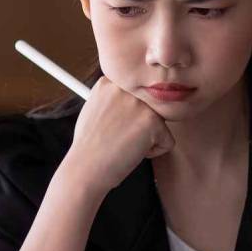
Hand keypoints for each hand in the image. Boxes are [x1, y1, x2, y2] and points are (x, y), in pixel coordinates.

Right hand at [58, 78, 174, 194]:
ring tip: (123, 144)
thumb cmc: (88, 147)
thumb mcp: (94, 110)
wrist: (84, 169)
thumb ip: (114, 100)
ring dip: (147, 138)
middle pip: (150, 108)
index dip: (128, 116)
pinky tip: (131, 152)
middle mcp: (125, 87)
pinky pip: (167, 141)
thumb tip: (132, 97)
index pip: (136, 96)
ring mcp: (140, 103)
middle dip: (138, 126)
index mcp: (109, 81)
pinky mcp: (152, 121)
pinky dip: (154, 152)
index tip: (114, 128)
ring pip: (160, 123)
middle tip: (117, 138)